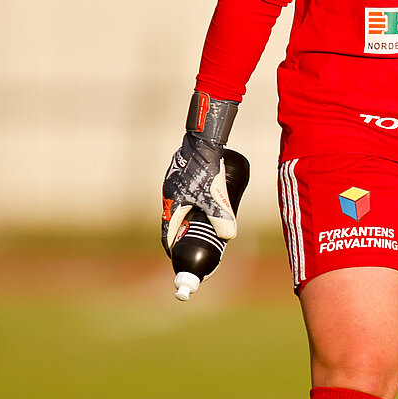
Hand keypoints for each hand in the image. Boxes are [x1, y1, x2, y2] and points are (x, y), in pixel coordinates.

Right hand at [162, 93, 239, 244]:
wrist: (203, 141)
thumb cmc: (205, 169)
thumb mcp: (215, 196)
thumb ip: (222, 217)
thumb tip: (229, 237)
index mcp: (172, 204)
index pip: (168, 233)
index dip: (174, 246)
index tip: (180, 257)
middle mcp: (170, 196)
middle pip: (175, 222)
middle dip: (184, 235)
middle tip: (197, 244)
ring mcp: (175, 185)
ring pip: (181, 208)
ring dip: (189, 219)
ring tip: (204, 228)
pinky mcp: (183, 177)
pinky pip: (187, 197)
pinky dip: (194, 206)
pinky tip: (206, 205)